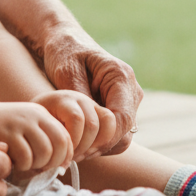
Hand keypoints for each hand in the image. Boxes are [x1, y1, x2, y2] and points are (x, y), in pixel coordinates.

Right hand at [0, 100, 72, 173]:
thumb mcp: (23, 129)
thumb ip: (41, 141)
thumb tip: (61, 166)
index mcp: (41, 113)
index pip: (66, 137)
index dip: (65, 156)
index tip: (56, 168)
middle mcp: (35, 115)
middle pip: (60, 144)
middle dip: (53, 162)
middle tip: (39, 169)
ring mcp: (21, 122)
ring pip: (45, 152)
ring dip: (36, 165)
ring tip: (23, 165)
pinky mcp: (7, 132)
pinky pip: (25, 157)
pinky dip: (21, 166)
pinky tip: (11, 163)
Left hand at [41, 27, 142, 156]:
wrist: (66, 42)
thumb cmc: (64, 52)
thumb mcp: (66, 71)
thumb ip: (80, 97)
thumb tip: (90, 124)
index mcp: (121, 77)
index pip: (122, 119)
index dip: (102, 139)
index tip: (78, 147)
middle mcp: (131, 90)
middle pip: (124, 133)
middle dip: (98, 146)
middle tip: (71, 153)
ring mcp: (128, 102)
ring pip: (121, 138)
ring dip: (98, 147)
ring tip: (72, 148)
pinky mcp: (120, 110)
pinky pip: (116, 135)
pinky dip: (99, 143)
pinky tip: (78, 142)